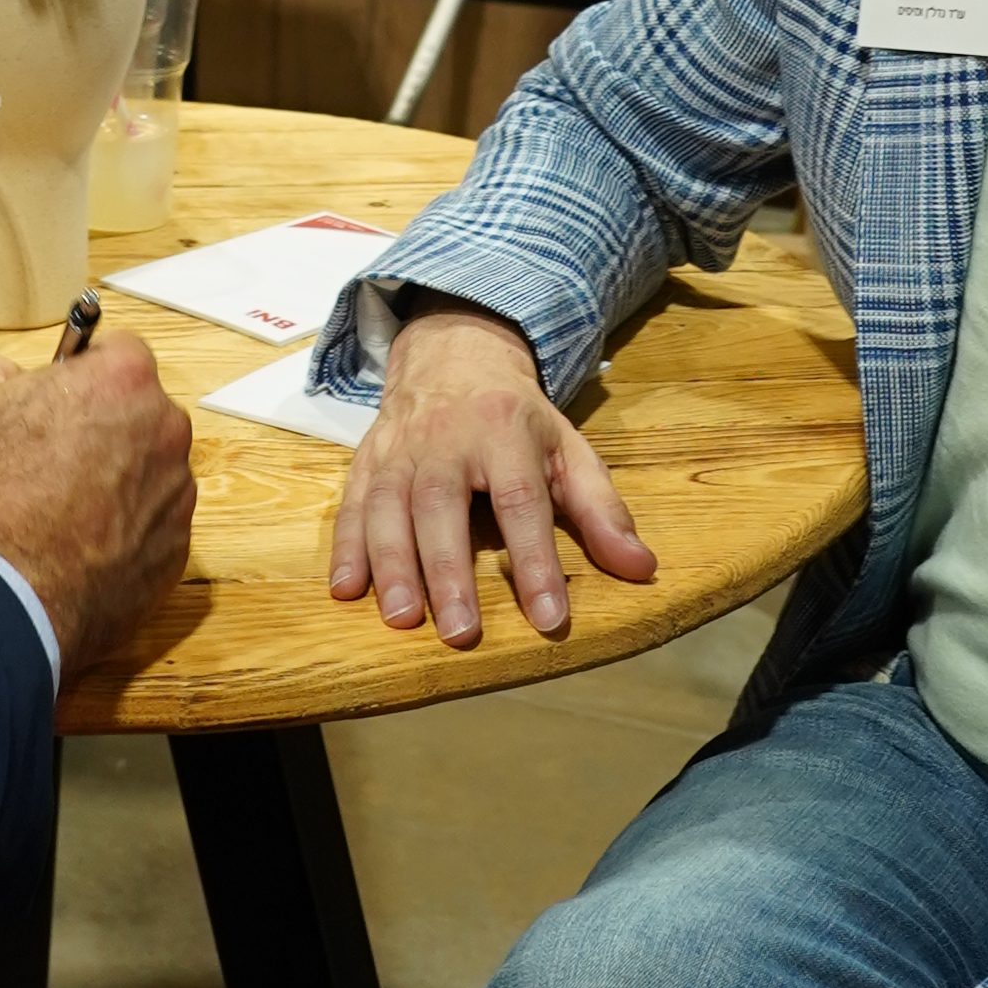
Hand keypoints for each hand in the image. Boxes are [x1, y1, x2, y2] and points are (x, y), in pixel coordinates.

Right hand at [0, 334, 195, 679]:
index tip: (53, 400)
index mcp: (123, 380)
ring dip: (114, 484)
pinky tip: (72, 551)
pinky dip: (120, 537)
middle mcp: (166, 434)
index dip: (80, 375)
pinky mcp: (173, 558)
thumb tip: (5, 380)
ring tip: (56, 514)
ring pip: (147, 476)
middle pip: (139, 415)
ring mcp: (176, 501)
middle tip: (48, 459)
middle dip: (102, 429)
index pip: (118, 353)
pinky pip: (149, 532)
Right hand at [328, 303, 656, 651]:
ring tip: (403, 619)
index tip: (547, 619)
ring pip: (389, 506)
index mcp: (505, 431)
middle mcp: (446, 439)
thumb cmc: (517, 419)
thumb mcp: (569, 450)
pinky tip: (346, 590)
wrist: (453, 355)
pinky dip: (346, 549)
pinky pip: (351, 505)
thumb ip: (602, 511)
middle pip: (442, 505)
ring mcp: (400, 449)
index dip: (534, 561)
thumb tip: (641, 569)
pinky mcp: (367, 461)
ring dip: (392, 565)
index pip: (521, 501)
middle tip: (460, 632)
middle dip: (449, 571)